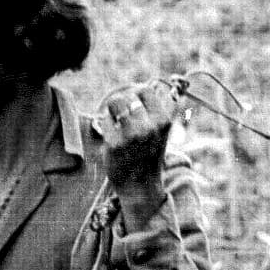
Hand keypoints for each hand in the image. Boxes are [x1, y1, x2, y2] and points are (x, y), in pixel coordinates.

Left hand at [92, 81, 175, 200]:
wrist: (139, 184)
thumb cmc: (148, 154)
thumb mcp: (161, 132)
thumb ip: (157, 110)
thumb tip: (150, 85)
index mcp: (165, 121)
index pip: (147, 89)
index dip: (138, 92)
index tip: (136, 103)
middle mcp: (151, 126)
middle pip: (130, 93)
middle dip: (124, 100)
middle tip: (123, 113)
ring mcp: (133, 134)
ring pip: (115, 101)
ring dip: (113, 109)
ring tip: (116, 121)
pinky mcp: (115, 142)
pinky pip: (105, 119)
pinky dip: (106, 124)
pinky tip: (112, 134)